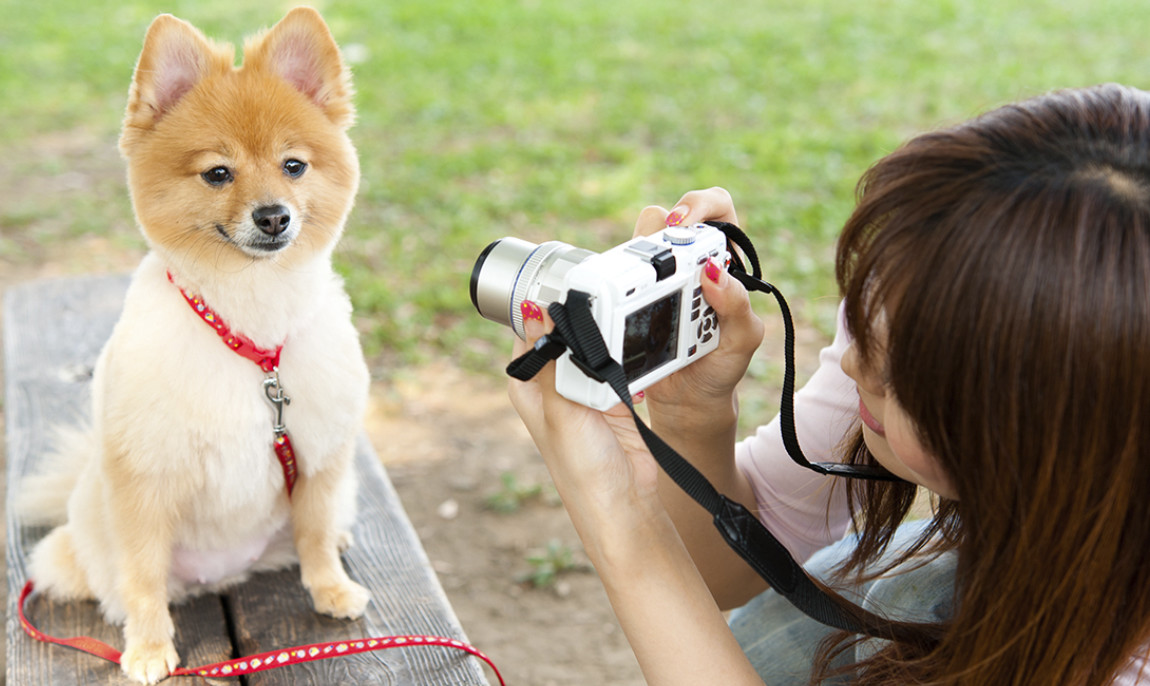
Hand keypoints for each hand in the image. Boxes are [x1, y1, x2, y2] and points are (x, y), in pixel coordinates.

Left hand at [507, 304, 662, 526]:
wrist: (625, 501)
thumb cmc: (582, 468)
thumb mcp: (561, 410)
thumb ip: (551, 360)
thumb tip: (532, 311)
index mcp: (528, 382)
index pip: (529, 328)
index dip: (542, 303)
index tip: (563, 278)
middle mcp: (552, 382)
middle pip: (564, 330)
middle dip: (581, 314)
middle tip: (599, 293)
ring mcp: (583, 387)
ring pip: (593, 341)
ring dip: (606, 332)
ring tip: (620, 317)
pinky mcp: (613, 393)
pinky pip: (618, 358)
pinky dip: (625, 351)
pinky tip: (633, 342)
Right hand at [633, 188, 764, 417]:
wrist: (688, 401)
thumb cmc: (722, 368)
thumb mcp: (742, 340)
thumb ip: (737, 306)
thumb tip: (714, 271)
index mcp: (724, 261)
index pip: (718, 207)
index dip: (702, 205)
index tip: (686, 226)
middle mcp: (688, 262)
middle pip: (670, 216)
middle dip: (662, 222)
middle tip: (659, 244)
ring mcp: (657, 278)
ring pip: (639, 241)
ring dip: (635, 250)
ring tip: (638, 275)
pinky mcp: (631, 296)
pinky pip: (618, 274)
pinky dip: (615, 278)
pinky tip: (619, 295)